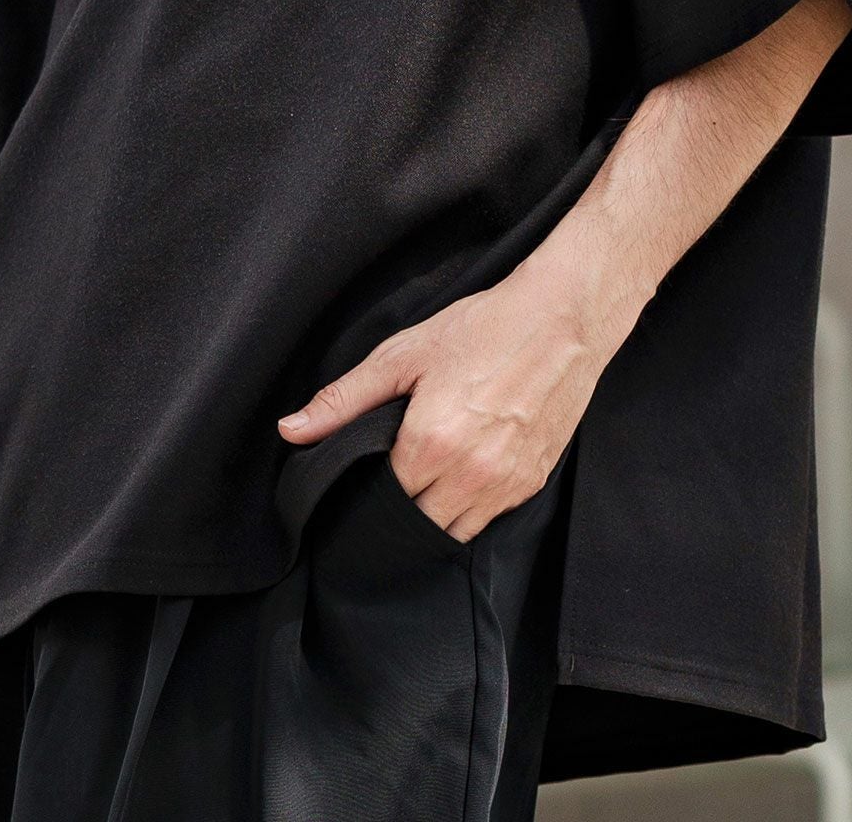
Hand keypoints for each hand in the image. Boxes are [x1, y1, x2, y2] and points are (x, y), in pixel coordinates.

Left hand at [276, 263, 621, 541]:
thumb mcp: (403, 354)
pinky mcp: (533, 482)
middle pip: (417, 523)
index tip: (363, 473)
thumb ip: (344, 400)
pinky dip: (468, 508)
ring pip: (454, 531)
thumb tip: (290, 431)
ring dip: (433, 514)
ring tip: (423, 480)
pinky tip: (458, 476)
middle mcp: (471, 474)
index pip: (383, 498)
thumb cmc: (482, 329)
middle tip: (388, 479)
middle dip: (398, 508)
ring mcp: (507, 483)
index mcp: (432, 442)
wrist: (562, 319)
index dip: (368, 488)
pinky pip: (489, 519)